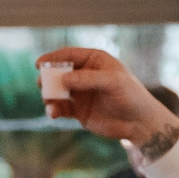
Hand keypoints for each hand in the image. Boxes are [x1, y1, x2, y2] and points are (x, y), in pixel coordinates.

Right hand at [36, 46, 178, 154]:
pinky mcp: (78, 110)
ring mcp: (81, 93)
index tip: (39, 63)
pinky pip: (60, 108)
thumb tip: (62, 79)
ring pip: (57, 91)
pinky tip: (53, 114)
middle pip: (59, 72)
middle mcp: (85, 75)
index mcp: (95, 61)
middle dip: (48, 78)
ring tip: (49, 101)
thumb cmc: (130, 96)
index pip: (69, 55)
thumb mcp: (112, 82)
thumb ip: (87, 79)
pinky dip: (54, 110)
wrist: (139, 123)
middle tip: (41, 84)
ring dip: (49, 95)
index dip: (53, 58)